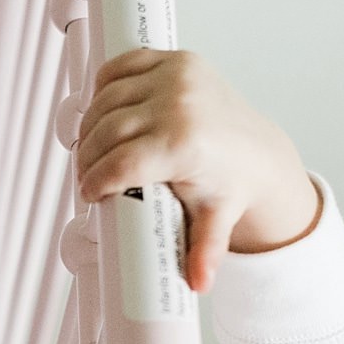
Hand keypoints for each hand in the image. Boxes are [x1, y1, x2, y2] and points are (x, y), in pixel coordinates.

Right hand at [74, 49, 320, 290]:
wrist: (257, 152)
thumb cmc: (230, 184)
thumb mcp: (214, 221)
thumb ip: (204, 252)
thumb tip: (198, 283)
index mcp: (187, 143)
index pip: (120, 164)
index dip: (95, 182)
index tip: (88, 194)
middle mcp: (181, 103)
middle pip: (107, 131)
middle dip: (88, 157)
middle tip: (86, 176)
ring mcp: (179, 76)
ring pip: (108, 99)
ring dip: (90, 125)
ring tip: (90, 149)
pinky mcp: (177, 59)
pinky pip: (122, 66)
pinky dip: (104, 86)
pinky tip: (101, 110)